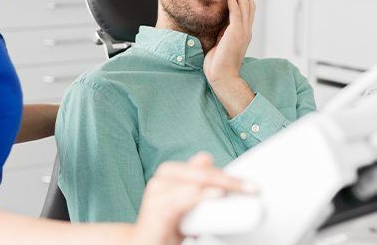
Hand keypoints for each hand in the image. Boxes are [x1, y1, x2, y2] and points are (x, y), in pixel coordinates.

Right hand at [131, 153, 251, 244]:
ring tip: (241, 191)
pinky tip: (217, 194)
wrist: (141, 244)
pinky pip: (184, 198)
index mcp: (170, 174)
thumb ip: (194, 183)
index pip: (203, 167)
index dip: (227, 174)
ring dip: (220, 185)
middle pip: (201, 173)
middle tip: (251, 189)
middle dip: (228, 180)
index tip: (250, 186)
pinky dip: (202, 195)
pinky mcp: (156, 208)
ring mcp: (157, 192)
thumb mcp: (185, 203)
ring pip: (195, 182)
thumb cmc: (164, 225)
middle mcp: (162, 178)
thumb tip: (206, 157)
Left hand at [203, 0, 254, 84]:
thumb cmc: (218, 62)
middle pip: (249, 1)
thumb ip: (222, 29)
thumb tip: (219, 19)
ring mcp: (243, 31)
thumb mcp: (220, 40)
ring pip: (246, 4)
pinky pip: (236, 12)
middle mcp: (246, 29)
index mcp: (243, 30)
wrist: (221, 77)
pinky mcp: (237, 34)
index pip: (246, 6)